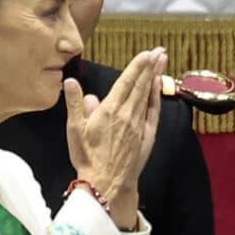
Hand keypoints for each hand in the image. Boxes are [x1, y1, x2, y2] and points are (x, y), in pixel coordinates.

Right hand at [64, 49, 166, 226]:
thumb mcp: (74, 130)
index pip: (126, 81)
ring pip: (148, 95)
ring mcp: (139, 124)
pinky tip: (158, 86)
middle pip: (141, 84)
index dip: (137, 66)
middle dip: (150, 65)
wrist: (106, 184)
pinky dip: (156, 96)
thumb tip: (71, 81)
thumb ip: (75, 104)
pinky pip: (153, 111)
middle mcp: (127, 114)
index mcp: (109, 110)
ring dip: (155, 76)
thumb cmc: (87, 158)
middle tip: (159, 50)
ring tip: (162, 60)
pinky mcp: (146, 135)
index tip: (146, 52)